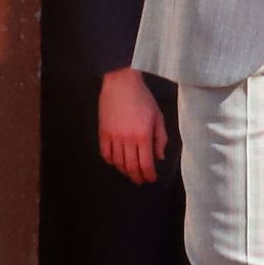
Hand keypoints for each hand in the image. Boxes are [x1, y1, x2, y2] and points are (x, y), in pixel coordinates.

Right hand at [98, 67, 167, 184]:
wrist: (121, 84)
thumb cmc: (143, 99)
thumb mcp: (158, 117)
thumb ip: (160, 138)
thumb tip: (159, 157)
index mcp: (144, 136)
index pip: (146, 163)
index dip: (148, 175)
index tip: (151, 179)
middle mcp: (128, 139)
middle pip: (131, 166)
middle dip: (137, 176)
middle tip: (140, 180)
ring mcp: (113, 137)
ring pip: (118, 162)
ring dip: (124, 170)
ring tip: (130, 172)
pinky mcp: (103, 133)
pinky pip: (105, 153)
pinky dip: (110, 161)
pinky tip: (116, 162)